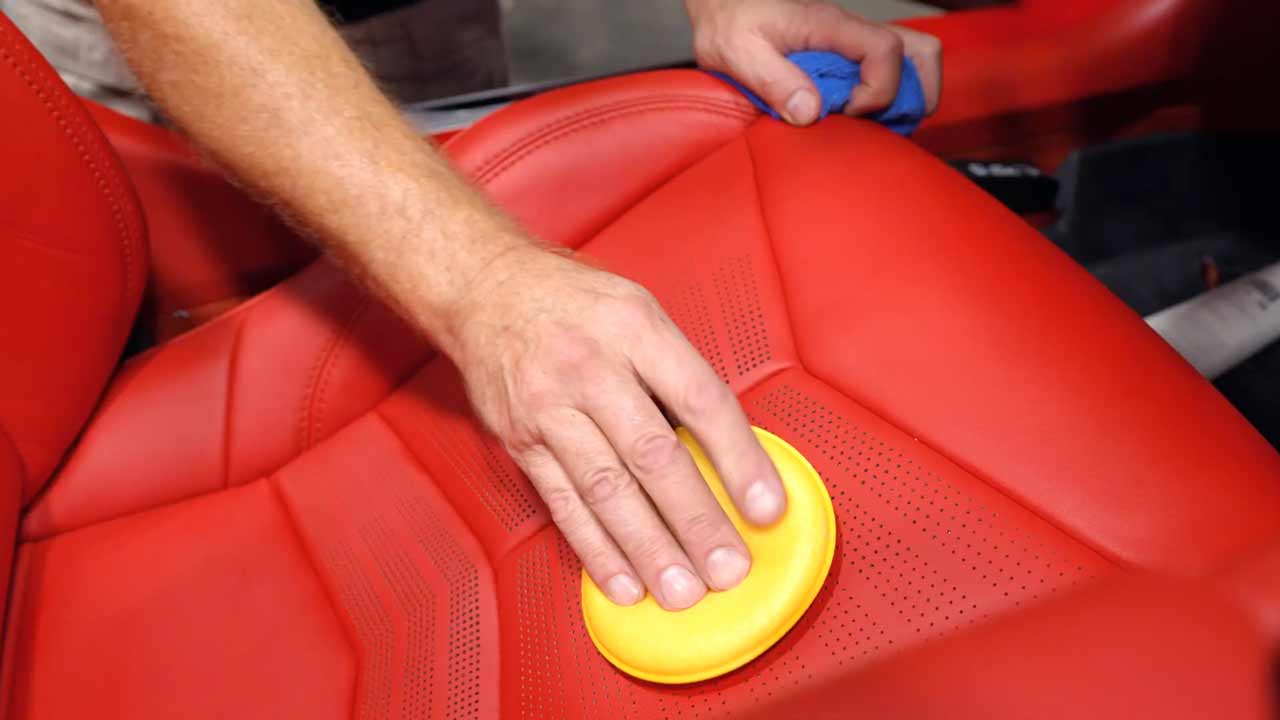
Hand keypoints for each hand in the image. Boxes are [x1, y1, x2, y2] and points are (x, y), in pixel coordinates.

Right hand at [446, 246, 786, 609]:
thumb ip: (678, 373)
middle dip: (695, 521)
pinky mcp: (520, 441)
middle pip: (651, 455)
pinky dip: (595, 548)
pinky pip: (563, 503)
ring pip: (605, 489)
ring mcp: (549, 407)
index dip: (739, 458)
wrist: (486, 288)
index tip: (765, 508)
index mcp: (635, 328)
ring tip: (681, 591)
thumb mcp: (638, 310)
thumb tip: (730, 451)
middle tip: (727, 568)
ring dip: (647, 548)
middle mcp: (589, 368)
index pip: (700, 399)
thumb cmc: (576, 303)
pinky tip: (624, 581)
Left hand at [686, 0, 941, 124]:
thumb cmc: (728, 22)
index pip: (885, 50)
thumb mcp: (737, 52)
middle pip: (920, 52)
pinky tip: (856, 120)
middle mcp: (851, 31)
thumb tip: (809, 113)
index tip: (846, 113)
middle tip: (876, 126)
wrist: (722, 4)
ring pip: (912, 60)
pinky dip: (887, 97)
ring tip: (871, 127)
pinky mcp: (847, 54)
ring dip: (905, 97)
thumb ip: (773, 81)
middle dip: (913, 96)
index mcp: (830, 25)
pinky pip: (888, 70)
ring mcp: (853, 43)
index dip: (878, 91)